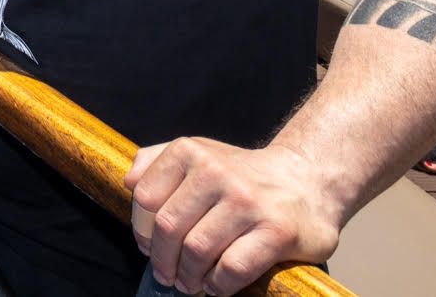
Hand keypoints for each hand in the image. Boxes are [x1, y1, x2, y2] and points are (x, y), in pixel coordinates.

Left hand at [126, 138, 340, 295]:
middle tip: (166, 274)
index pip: (146, 197)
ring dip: (188, 276)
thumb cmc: (242, 175)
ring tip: (189, 283)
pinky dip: (217, 284)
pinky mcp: (276, 232)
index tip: (148, 246)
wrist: (308, 181)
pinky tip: (216, 285)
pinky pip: (232, 268)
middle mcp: (218, 172)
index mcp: (192, 152)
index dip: (141, 229)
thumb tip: (128, 182)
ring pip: (197, 250)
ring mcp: (248, 202)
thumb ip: (156, 161)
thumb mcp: (199, 153)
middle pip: (169, 228)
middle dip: (162, 260)